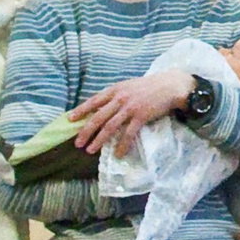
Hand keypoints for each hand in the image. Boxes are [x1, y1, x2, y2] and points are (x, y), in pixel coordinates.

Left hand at [74, 68, 193, 158]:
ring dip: (99, 140)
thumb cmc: (148, 87)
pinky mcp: (141, 116)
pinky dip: (122, 145)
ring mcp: (130, 107)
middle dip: (86, 131)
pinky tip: (117, 154)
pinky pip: (128, 133)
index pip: (94, 101)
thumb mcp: (128, 86)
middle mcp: (119, 98)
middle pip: (98, 117)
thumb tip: (102, 107)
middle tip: (78, 143)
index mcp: (115, 89)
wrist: (169, 85)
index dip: (81, 110)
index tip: (70, 119)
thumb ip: (115, 95)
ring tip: (90, 150)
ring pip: (110, 126)